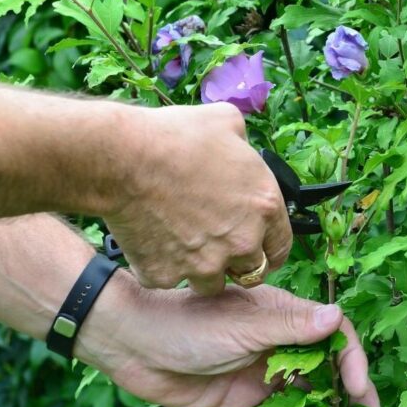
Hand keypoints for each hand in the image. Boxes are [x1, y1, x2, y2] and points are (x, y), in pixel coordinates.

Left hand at [78, 273, 381, 406]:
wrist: (134, 344)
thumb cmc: (188, 321)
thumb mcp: (242, 324)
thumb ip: (290, 327)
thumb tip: (336, 317)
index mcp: (285, 317)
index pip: (333, 336)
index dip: (351, 360)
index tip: (356, 388)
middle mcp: (280, 344)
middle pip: (327, 368)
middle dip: (350, 392)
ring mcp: (263, 374)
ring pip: (306, 395)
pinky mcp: (244, 401)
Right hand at [104, 103, 292, 294]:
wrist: (124, 157)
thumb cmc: (176, 137)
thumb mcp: (227, 122)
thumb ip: (243, 143)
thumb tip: (239, 145)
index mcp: (265, 207)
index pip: (281, 247)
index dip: (268, 248)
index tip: (258, 248)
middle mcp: (241, 242)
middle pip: (250, 272)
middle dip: (236, 261)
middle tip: (216, 245)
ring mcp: (204, 264)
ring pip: (211, 284)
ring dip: (202, 270)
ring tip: (183, 245)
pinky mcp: (166, 274)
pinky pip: (168, 279)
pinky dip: (161, 266)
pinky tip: (152, 241)